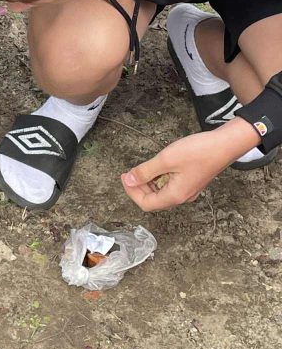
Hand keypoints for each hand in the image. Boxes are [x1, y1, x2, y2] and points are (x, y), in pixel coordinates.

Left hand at [120, 119, 260, 210]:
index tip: (124, 177)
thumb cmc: (198, 152)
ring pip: (162, 192)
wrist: (225, 145)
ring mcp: (188, 189)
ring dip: (149, 182)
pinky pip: (170, 184)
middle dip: (139, 187)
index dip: (132, 192)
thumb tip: (129, 180)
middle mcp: (182, 196)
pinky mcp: (191, 181)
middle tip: (130, 171)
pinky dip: (159, 177)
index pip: (146, 204)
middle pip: (153, 199)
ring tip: (143, 167)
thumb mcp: (166, 160)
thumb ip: (145, 171)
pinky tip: (157, 165)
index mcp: (175, 196)